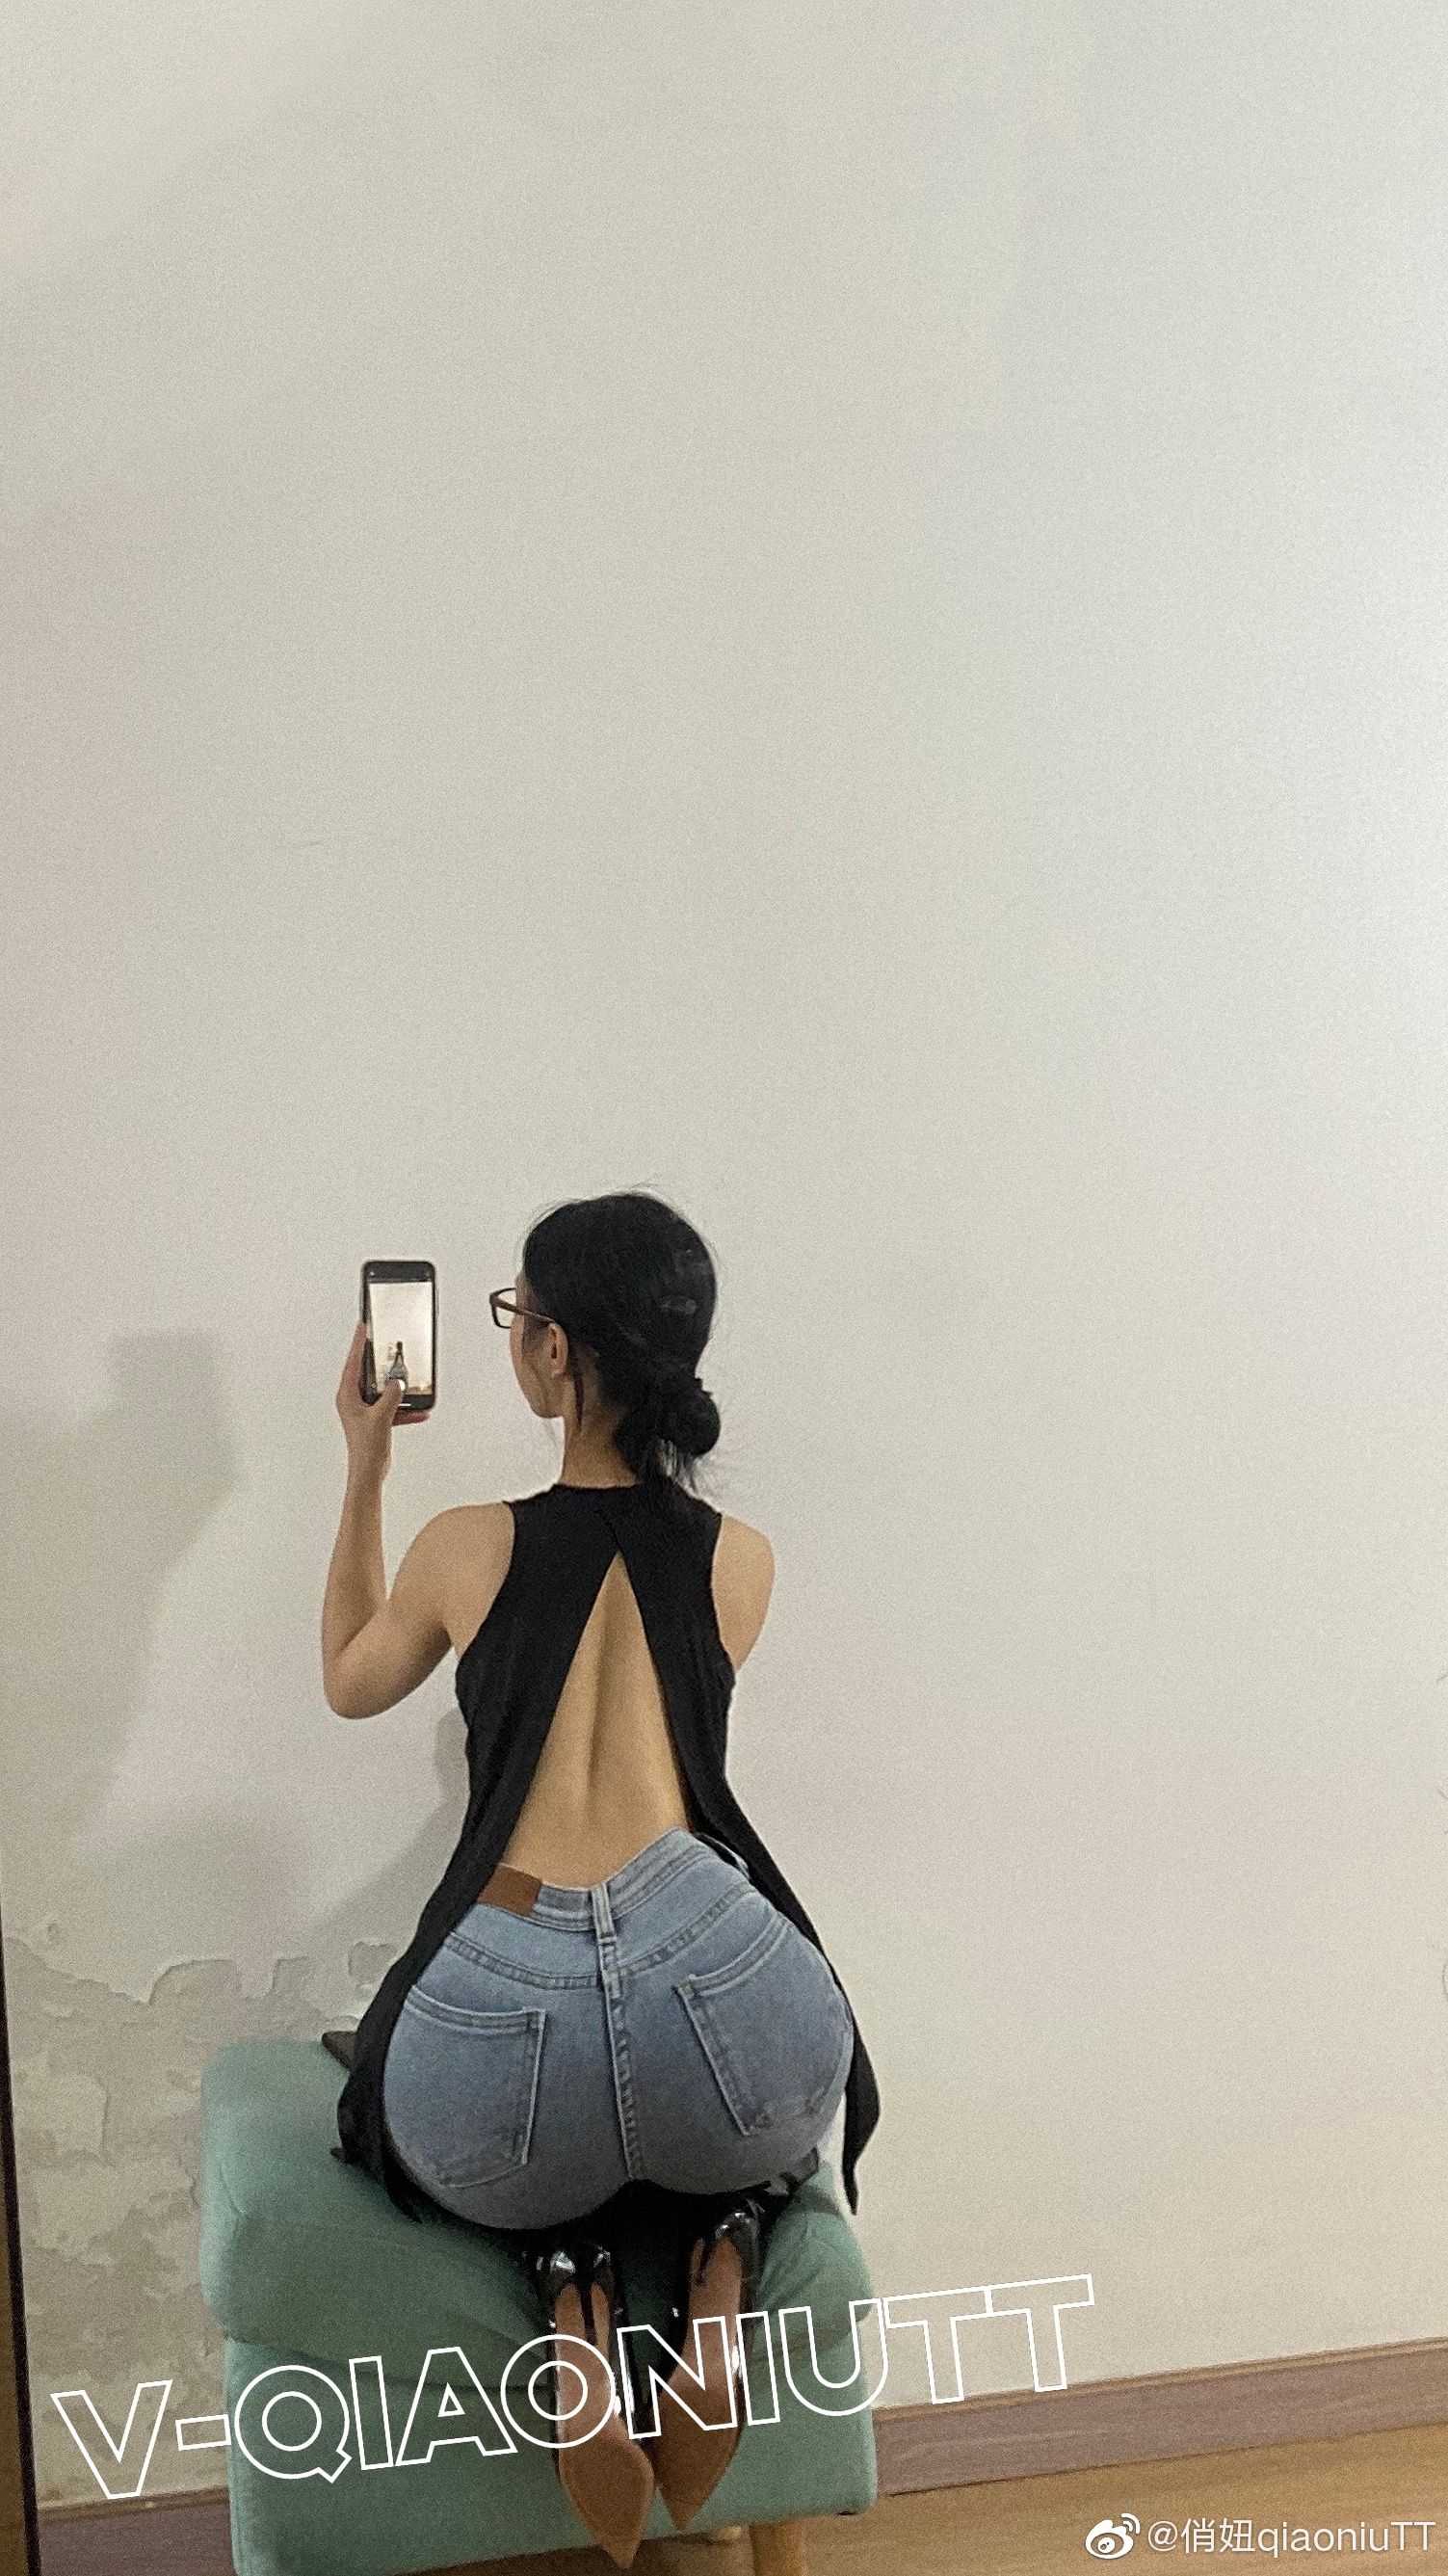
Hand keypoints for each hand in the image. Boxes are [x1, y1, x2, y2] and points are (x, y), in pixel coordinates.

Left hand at [336, 1318, 407, 1480]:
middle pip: (368, 1374)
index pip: (352, 1362)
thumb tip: (398, 1382)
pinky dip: (404, 1408)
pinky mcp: (376, 1419)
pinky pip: (392, 1407)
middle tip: (389, 1346)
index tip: (363, 1327)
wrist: (369, 1471)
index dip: (358, 1343)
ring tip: (409, 1380)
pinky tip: (419, 1411)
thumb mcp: (381, 1416)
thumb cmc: (366, 1448)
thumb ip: (391, 1395)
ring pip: (382, 1390)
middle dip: (381, 1362)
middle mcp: (353, 1401)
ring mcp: (365, 1410)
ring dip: (397, 1388)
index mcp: (347, 1396)